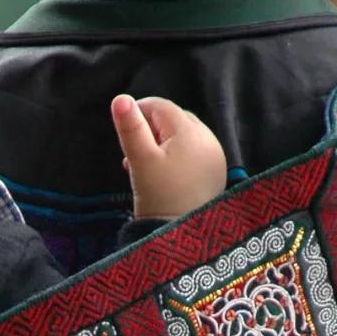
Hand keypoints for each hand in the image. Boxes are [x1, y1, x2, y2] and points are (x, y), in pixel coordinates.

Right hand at [111, 95, 227, 222]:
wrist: (181, 237)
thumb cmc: (158, 196)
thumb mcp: (140, 160)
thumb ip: (131, 128)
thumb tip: (120, 98)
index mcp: (189, 131)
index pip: (160, 105)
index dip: (138, 112)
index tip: (123, 132)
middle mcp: (207, 137)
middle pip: (173, 119)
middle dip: (151, 129)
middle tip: (134, 153)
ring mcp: (215, 155)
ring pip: (183, 136)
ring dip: (162, 143)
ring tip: (145, 165)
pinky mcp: (216, 172)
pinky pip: (193, 153)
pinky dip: (177, 156)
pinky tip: (164, 174)